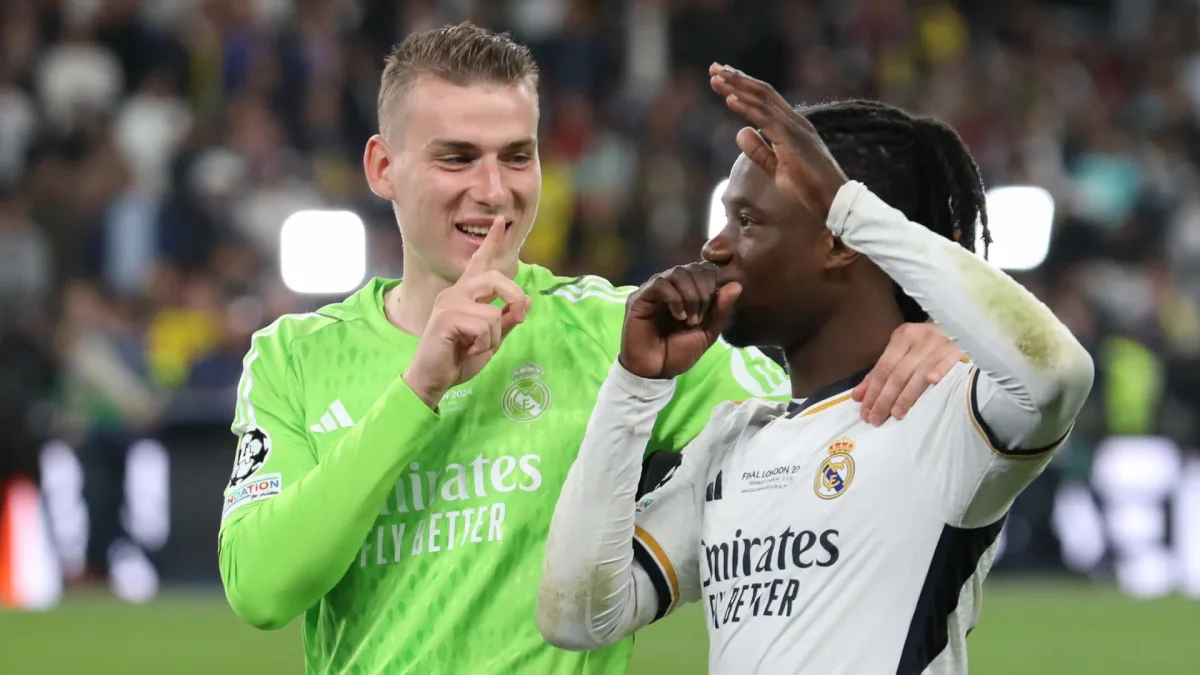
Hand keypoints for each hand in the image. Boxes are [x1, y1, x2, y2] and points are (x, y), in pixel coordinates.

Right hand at [403, 217, 531, 407]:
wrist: (434, 380)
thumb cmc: (459, 359)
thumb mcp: (491, 340)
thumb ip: (506, 320)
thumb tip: (525, 302)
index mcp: (465, 295)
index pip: (480, 263)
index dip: (491, 242)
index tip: (499, 222)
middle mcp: (455, 293)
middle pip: (495, 278)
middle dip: (514, 296)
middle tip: (519, 314)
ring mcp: (449, 302)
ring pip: (493, 312)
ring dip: (494, 338)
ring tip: (477, 347)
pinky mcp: (447, 317)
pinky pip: (485, 326)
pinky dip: (484, 345)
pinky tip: (468, 351)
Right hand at [619, 262, 741, 379]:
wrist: (656, 371)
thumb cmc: (679, 352)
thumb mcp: (708, 332)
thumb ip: (721, 310)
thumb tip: (737, 285)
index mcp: (686, 291)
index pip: (704, 269)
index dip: (714, 284)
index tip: (714, 309)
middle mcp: (670, 286)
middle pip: (692, 268)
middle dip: (703, 292)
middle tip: (700, 319)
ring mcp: (653, 290)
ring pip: (677, 273)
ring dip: (690, 296)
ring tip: (690, 320)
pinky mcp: (639, 298)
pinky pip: (660, 284)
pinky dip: (674, 298)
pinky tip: (678, 316)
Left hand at [708, 63, 847, 219]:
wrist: (834, 202)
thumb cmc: (810, 188)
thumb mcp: (778, 169)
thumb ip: (760, 151)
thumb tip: (740, 131)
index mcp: (792, 126)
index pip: (766, 99)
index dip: (743, 86)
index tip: (722, 78)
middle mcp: (795, 121)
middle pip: (762, 92)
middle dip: (737, 78)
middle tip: (713, 68)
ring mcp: (795, 129)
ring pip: (763, 100)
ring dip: (738, 87)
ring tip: (716, 76)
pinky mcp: (793, 140)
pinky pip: (766, 118)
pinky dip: (747, 107)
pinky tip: (729, 99)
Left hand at [852, 323, 965, 425]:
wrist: (961, 330)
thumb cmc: (926, 346)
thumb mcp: (901, 353)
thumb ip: (879, 373)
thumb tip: (858, 396)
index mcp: (903, 336)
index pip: (883, 368)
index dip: (873, 391)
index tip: (866, 412)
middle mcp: (921, 338)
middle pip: (899, 373)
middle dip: (885, 398)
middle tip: (876, 419)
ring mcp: (941, 343)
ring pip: (919, 373)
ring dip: (907, 395)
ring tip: (896, 414)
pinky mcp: (959, 350)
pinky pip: (947, 363)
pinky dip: (939, 371)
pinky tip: (932, 382)